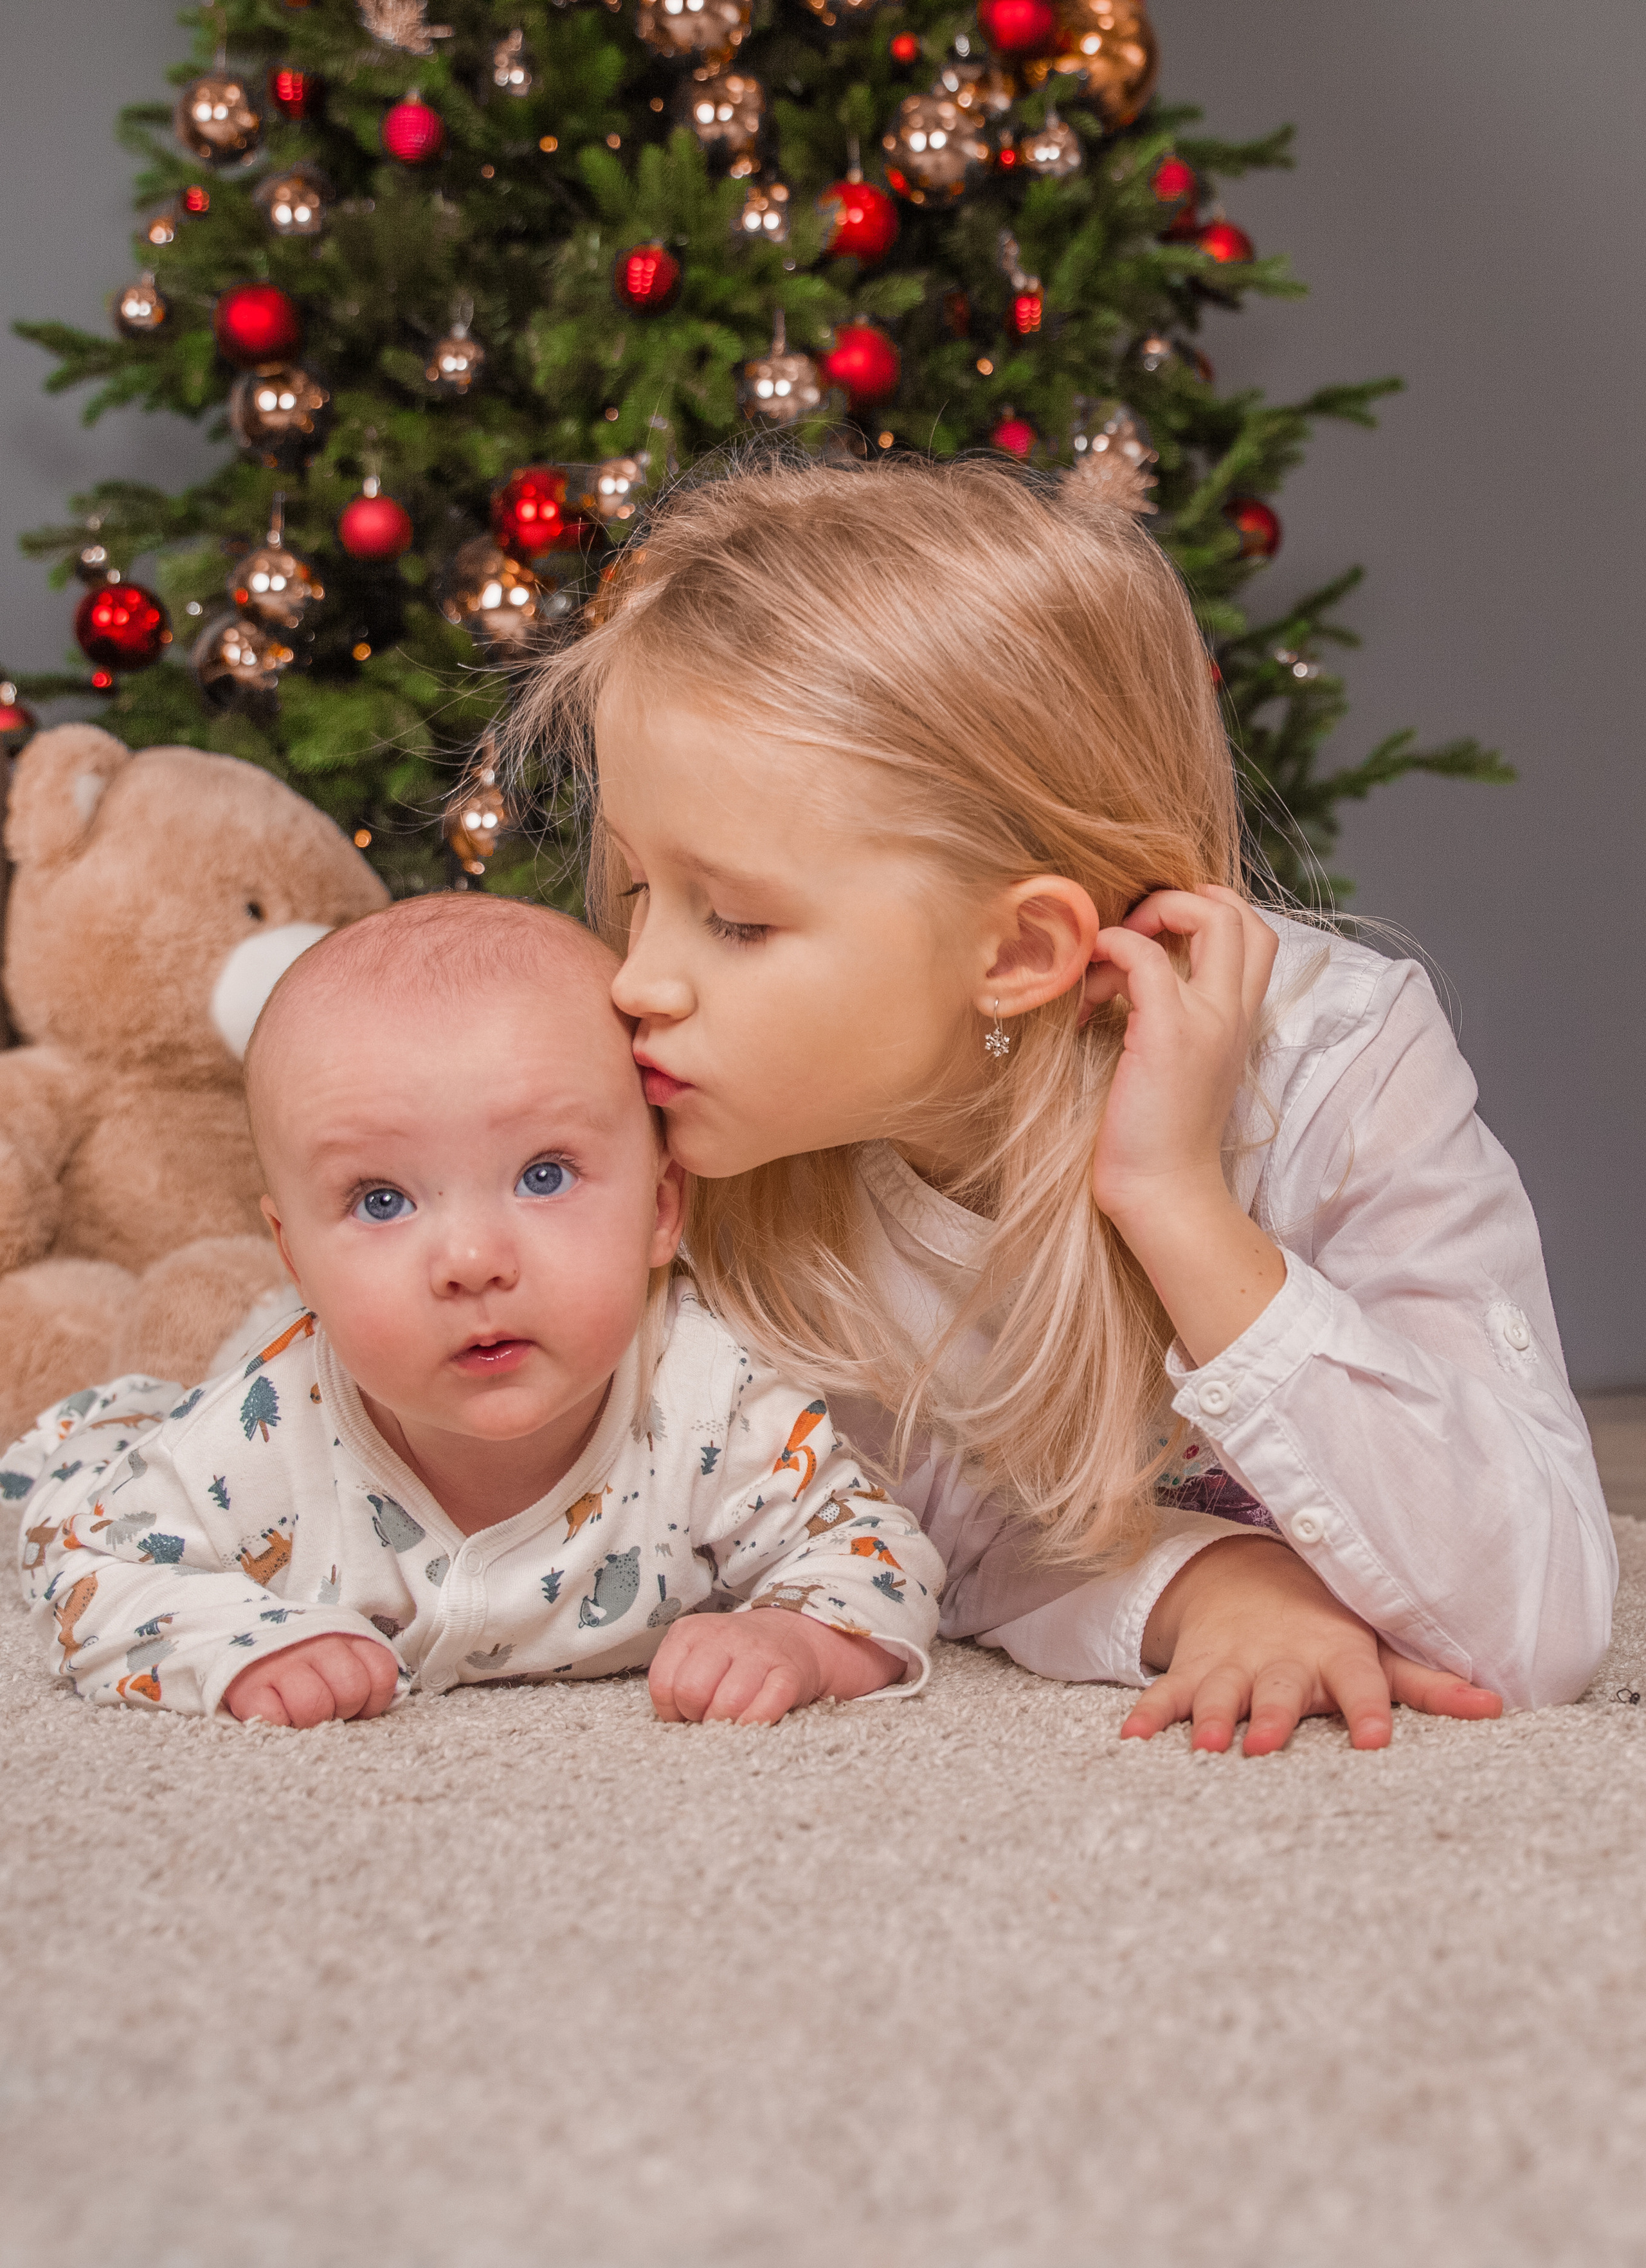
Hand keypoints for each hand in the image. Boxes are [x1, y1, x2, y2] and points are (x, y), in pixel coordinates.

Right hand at [224, 1632, 399, 1727]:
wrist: (230, 1632)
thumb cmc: (295, 1654)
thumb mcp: (335, 1649)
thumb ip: (361, 1668)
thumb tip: (380, 1704)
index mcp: (344, 1635)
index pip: (380, 1673)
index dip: (373, 1700)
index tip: (356, 1706)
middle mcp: (316, 1644)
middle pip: (351, 1690)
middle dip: (342, 1710)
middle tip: (324, 1710)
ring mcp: (281, 1662)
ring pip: (314, 1706)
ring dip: (308, 1721)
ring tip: (297, 1712)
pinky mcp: (248, 1685)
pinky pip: (273, 1717)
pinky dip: (276, 1724)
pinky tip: (274, 1713)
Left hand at [649, 1608, 902, 1725]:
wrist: (794, 1636)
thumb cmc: (736, 1658)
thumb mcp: (698, 1654)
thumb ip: (677, 1679)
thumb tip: (673, 1721)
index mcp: (692, 1632)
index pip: (663, 1684)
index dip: (673, 1709)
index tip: (687, 1711)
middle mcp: (723, 1636)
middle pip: (691, 1692)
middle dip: (697, 1716)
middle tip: (710, 1716)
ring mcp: (759, 1653)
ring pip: (727, 1704)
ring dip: (726, 1724)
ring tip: (732, 1719)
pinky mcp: (789, 1674)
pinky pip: (764, 1710)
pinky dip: (754, 1724)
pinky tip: (754, 1722)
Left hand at [1083, 886, 1286, 1365]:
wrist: (1163, 1194)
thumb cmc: (1156, 1137)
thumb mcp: (1177, 1066)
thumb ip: (1170, 1018)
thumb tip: (1125, 978)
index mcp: (1239, 1020)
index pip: (1253, 933)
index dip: (1206, 912)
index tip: (1151, 938)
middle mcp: (1233, 1012)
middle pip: (1240, 912)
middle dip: (1181, 899)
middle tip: (1132, 934)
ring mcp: (1208, 1019)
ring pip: (1211, 917)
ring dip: (1147, 918)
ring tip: (1104, 966)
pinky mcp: (1169, 1033)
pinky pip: (1144, 956)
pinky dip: (1111, 951)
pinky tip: (1085, 991)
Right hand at [1125, 1536, 1503, 1753]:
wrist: (1245, 1579)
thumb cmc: (1325, 1628)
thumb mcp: (1375, 1648)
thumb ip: (1427, 1684)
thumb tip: (1498, 1705)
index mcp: (1337, 1653)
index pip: (1361, 1681)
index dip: (1368, 1709)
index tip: (1375, 1740)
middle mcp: (1283, 1660)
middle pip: (1279, 1690)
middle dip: (1270, 1716)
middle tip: (1264, 1744)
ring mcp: (1233, 1664)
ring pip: (1220, 1692)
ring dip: (1210, 1717)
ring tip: (1203, 1745)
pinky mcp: (1194, 1670)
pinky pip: (1167, 1694)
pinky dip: (1147, 1715)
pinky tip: (1131, 1741)